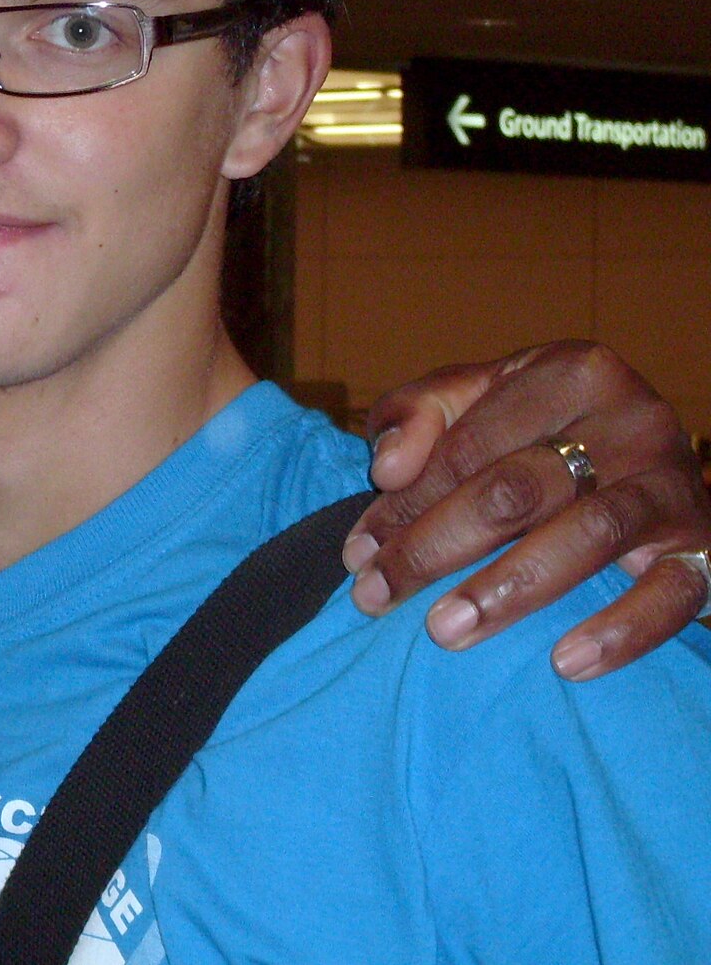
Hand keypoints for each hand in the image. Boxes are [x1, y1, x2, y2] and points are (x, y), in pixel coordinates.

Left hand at [340, 341, 710, 679]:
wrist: (652, 457)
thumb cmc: (542, 428)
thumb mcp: (478, 397)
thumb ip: (418, 413)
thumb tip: (387, 467)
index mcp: (571, 371)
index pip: (469, 444)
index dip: (406, 501)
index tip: (358, 550)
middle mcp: (631, 419)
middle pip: (517, 489)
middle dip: (436, 546)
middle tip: (379, 594)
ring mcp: (673, 484)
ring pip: (588, 536)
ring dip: (509, 589)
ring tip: (445, 631)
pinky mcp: (706, 546)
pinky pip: (671, 594)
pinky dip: (622, 631)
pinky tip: (565, 663)